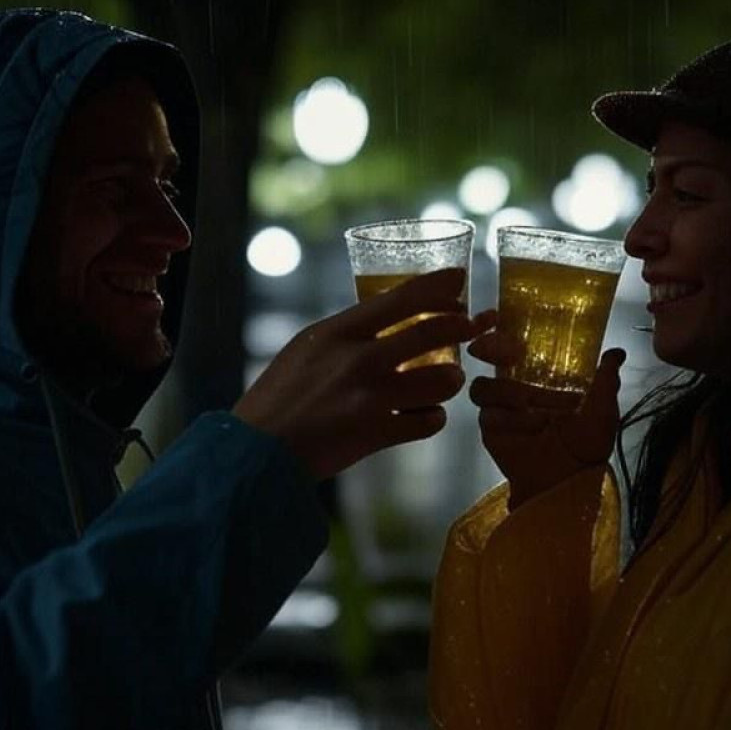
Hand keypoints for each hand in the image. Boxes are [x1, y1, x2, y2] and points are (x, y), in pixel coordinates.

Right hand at [234, 268, 493, 480]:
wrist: (259, 450)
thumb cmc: (280, 395)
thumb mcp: (307, 347)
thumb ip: (346, 334)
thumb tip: (385, 317)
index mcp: (339, 332)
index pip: (402, 298)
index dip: (438, 286)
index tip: (459, 279)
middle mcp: (359, 360)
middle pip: (433, 333)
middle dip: (462, 327)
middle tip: (471, 327)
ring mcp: (371, 398)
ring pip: (442, 380)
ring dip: (452, 379)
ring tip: (447, 381)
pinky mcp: (377, 434)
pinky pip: (430, 422)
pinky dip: (433, 418)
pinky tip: (424, 416)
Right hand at [468, 330, 624, 508]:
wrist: (569, 482)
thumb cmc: (587, 447)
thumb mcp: (603, 411)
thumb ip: (606, 381)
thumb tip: (617, 352)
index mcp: (540, 381)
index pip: (513, 350)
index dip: (504, 339)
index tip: (514, 337)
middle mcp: (517, 392)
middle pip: (489, 361)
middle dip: (496, 354)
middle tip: (512, 355)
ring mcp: (501, 412)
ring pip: (484, 387)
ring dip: (508, 392)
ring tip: (532, 406)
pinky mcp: (492, 433)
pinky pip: (487, 416)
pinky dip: (510, 420)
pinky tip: (532, 428)